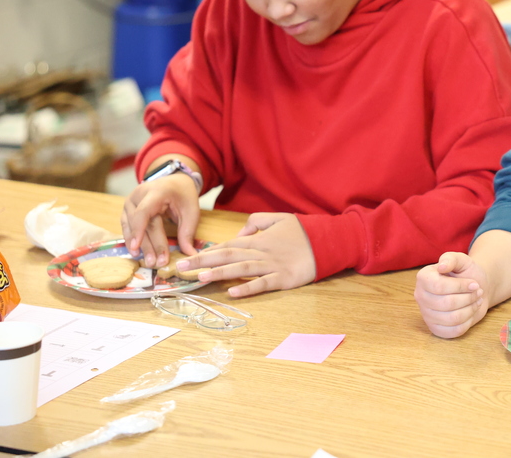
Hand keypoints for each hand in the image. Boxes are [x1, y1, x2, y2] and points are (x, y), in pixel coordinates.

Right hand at [121, 174, 200, 267]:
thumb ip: (188, 232)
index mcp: (155, 191)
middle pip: (141, 223)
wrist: (174, 181)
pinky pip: (127, 226)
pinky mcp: (127, 210)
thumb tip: (190, 255)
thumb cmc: (183, 195)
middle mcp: (138, 195)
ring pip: (130, 226)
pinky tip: (137, 253)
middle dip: (148, 245)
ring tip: (147, 261)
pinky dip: (132, 240)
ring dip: (138, 245)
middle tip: (155, 263)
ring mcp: (130, 202)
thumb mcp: (191, 210)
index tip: (137, 247)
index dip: (139, 230)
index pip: (143, 211)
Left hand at [176, 213, 316, 297]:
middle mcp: (262, 252)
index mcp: (259, 239)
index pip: (228, 245)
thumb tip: (241, 232)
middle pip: (228, 255)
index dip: (208, 251)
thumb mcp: (280, 218)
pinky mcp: (284, 279)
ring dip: (220, 273)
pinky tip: (232, 292)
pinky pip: (263, 283)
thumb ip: (258, 221)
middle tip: (181, 268)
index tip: (189, 258)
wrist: (328, 242)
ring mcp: (272, 266)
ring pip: (241, 268)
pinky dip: (247, 288)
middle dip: (203, 262)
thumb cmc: (304, 231)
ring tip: (201, 277)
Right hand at [414, 252, 488, 337]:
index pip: (439, 287)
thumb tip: (441, 266)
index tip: (474, 283)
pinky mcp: (436, 329)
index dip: (460, 286)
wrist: (474, 287)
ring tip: (476, 300)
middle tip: (478, 291)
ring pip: (452, 318)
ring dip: (470, 308)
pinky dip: (468, 321)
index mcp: (423, 278)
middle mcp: (421, 296)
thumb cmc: (466, 273)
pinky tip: (471, 311)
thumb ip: (452, 259)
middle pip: (447, 304)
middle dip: (468, 297)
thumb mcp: (462, 260)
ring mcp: (427, 315)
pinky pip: (454, 331)